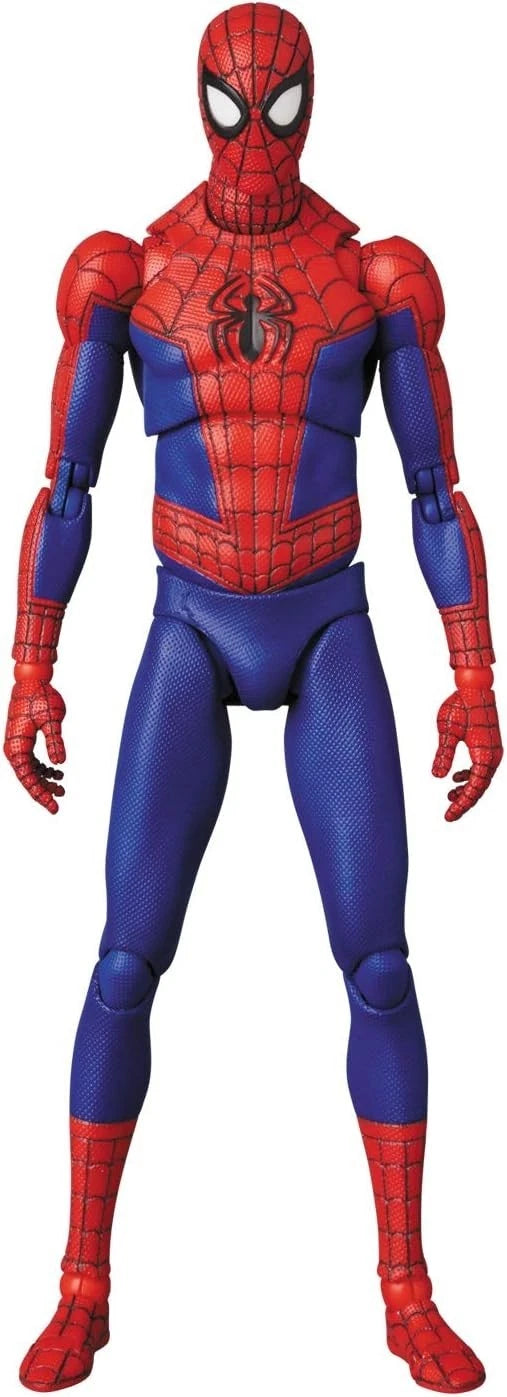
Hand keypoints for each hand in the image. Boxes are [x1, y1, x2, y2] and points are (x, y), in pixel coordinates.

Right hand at [4, 667, 65, 813]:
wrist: (32, 680)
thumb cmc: (40, 696)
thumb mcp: (52, 719)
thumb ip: (55, 741)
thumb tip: (59, 763)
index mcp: (17, 746)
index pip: (27, 778)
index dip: (40, 794)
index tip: (54, 806)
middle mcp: (14, 748)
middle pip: (28, 778)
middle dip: (42, 791)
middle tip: (58, 803)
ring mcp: (18, 745)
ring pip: (30, 771)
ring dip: (44, 781)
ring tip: (61, 788)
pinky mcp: (24, 741)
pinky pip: (32, 761)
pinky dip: (44, 769)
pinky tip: (57, 773)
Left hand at [432, 668, 501, 820]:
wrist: (475, 688)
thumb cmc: (461, 706)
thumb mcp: (447, 731)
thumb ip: (443, 754)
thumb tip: (437, 776)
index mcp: (484, 756)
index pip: (474, 789)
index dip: (462, 805)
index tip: (448, 815)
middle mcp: (492, 756)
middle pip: (480, 788)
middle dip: (464, 801)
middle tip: (448, 813)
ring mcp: (493, 751)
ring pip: (481, 779)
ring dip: (467, 789)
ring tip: (450, 795)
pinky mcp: (489, 746)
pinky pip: (481, 768)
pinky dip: (469, 776)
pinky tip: (455, 778)